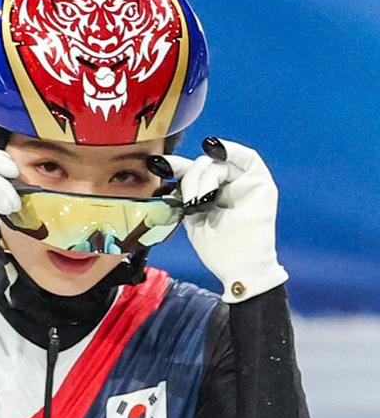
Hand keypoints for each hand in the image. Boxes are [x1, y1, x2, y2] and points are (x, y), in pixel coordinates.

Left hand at [157, 137, 288, 303]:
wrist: (240, 269)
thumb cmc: (219, 251)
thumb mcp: (193, 219)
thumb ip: (186, 194)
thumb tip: (172, 170)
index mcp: (208, 195)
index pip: (190, 174)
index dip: (174, 166)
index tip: (157, 164)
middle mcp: (226, 186)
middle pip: (203, 164)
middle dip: (190, 177)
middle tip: (190, 201)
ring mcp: (243, 183)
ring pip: (218, 162)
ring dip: (205, 176)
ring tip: (202, 201)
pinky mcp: (260, 183)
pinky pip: (247, 157)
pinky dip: (231, 150)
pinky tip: (215, 149)